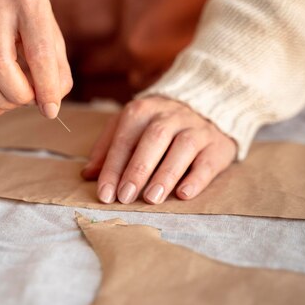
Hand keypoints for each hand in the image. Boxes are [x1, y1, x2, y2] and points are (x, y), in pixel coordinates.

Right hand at [0, 0, 71, 117]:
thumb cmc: (28, 21)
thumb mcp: (51, 35)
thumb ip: (57, 71)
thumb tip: (49, 106)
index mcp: (27, 4)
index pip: (38, 53)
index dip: (46, 88)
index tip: (50, 109)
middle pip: (0, 67)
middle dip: (19, 95)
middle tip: (31, 99)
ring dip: (2, 102)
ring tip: (16, 97)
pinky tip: (0, 100)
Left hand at [81, 96, 236, 203]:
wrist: (205, 106)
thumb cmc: (157, 124)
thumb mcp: (129, 128)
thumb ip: (108, 149)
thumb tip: (87, 174)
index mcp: (143, 110)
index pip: (125, 138)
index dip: (113, 167)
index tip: (105, 193)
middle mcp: (171, 115)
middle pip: (154, 139)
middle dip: (137, 170)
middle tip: (125, 196)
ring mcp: (197, 128)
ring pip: (183, 147)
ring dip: (166, 174)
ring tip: (151, 198)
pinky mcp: (217, 145)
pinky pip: (208, 161)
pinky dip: (196, 178)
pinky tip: (183, 194)